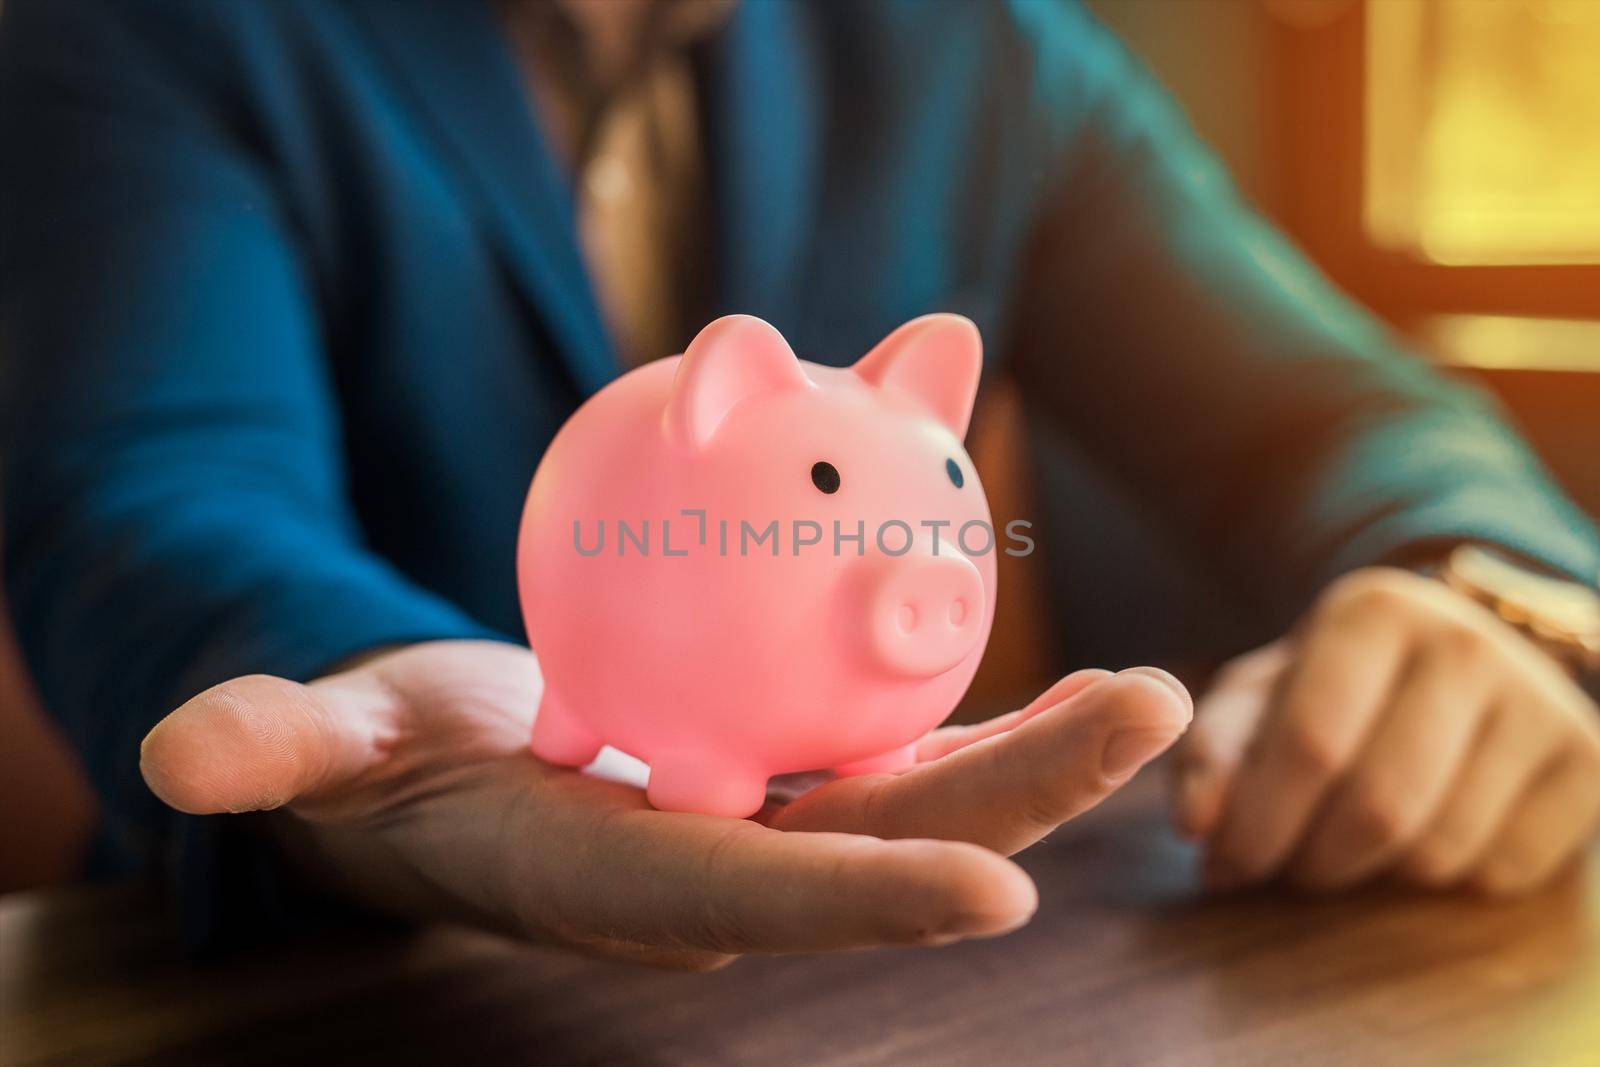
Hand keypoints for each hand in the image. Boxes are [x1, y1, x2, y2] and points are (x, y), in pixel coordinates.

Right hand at [141, 641, 1190, 968]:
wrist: (461, 768)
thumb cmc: (398, 764)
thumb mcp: (330, 744)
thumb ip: (276, 746)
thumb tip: (176, 756)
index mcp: (631, 880)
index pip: (759, 898)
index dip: (868, 902)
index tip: (999, 898)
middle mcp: (729, 866)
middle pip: (889, 842)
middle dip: (1021, 801)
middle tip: (1154, 710)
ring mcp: (776, 818)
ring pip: (921, 788)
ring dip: (1038, 746)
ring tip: (1155, 689)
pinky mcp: (793, 765)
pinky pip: (896, 727)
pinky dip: (966, 682)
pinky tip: (1052, 634)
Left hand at [1173, 567, 1599, 894]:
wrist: (1455, 668)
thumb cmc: (1334, 690)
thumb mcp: (1259, 699)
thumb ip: (1211, 752)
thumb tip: (1196, 825)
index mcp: (1372, 611)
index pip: (1309, 744)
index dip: (1259, 824)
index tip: (1225, 866)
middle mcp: (1467, 642)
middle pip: (1378, 806)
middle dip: (1313, 862)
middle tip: (1286, 870)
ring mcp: (1541, 699)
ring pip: (1441, 848)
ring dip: (1377, 875)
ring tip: (1350, 848)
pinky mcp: (1589, 761)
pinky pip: (1505, 871)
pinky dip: (1449, 882)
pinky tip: (1426, 837)